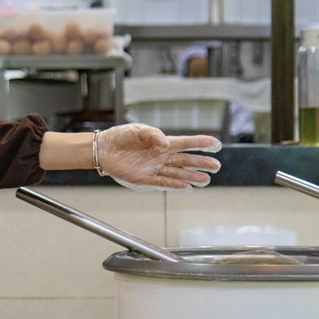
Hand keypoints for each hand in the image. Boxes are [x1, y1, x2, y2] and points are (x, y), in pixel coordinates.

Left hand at [96, 124, 220, 190]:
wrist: (102, 149)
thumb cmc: (119, 137)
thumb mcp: (136, 130)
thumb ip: (152, 135)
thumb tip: (166, 143)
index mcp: (160, 142)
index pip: (184, 143)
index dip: (199, 143)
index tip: (215, 144)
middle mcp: (160, 156)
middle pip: (185, 160)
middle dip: (201, 163)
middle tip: (216, 166)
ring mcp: (154, 168)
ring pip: (177, 173)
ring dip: (191, 177)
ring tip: (206, 180)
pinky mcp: (144, 178)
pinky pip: (162, 182)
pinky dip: (174, 185)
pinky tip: (186, 187)